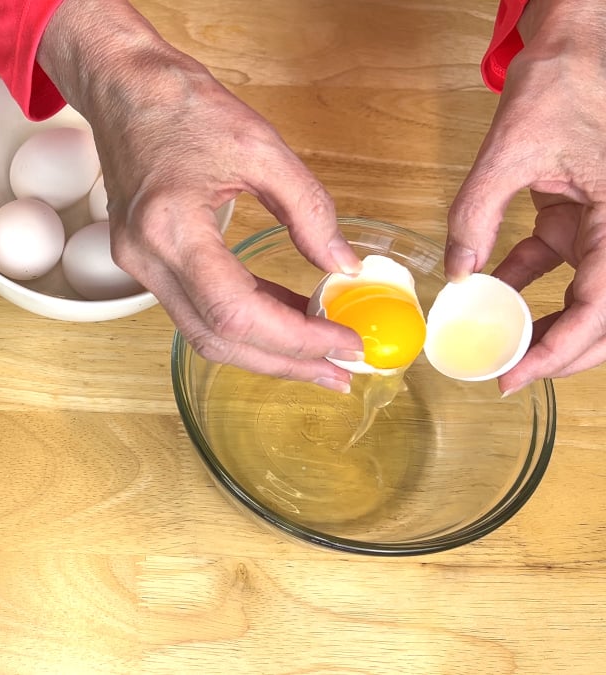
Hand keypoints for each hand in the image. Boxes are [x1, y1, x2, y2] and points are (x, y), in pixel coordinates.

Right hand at [38, 0, 363, 391]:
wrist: (123, 87)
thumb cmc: (182, 104)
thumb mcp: (262, 148)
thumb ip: (308, 211)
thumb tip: (343, 265)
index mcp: (171, 228)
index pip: (236, 313)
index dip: (295, 339)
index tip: (345, 343)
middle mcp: (145, 258)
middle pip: (216, 340)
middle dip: (283, 362)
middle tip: (340, 371)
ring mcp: (137, 265)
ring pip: (203, 334)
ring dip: (264, 350)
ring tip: (320, 353)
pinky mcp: (143, 261)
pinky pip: (195, 309)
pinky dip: (242, 323)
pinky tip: (285, 318)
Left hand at [446, 0, 605, 394]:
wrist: (576, 46)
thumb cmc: (562, 83)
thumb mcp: (509, 150)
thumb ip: (476, 213)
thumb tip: (456, 274)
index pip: (601, 306)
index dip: (561, 351)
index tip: (518, 375)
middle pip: (603, 315)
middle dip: (560, 353)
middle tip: (509, 376)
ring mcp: (601, 225)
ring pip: (583, 296)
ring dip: (545, 327)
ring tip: (498, 348)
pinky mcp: (577, 215)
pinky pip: (556, 264)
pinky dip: (524, 286)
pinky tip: (487, 299)